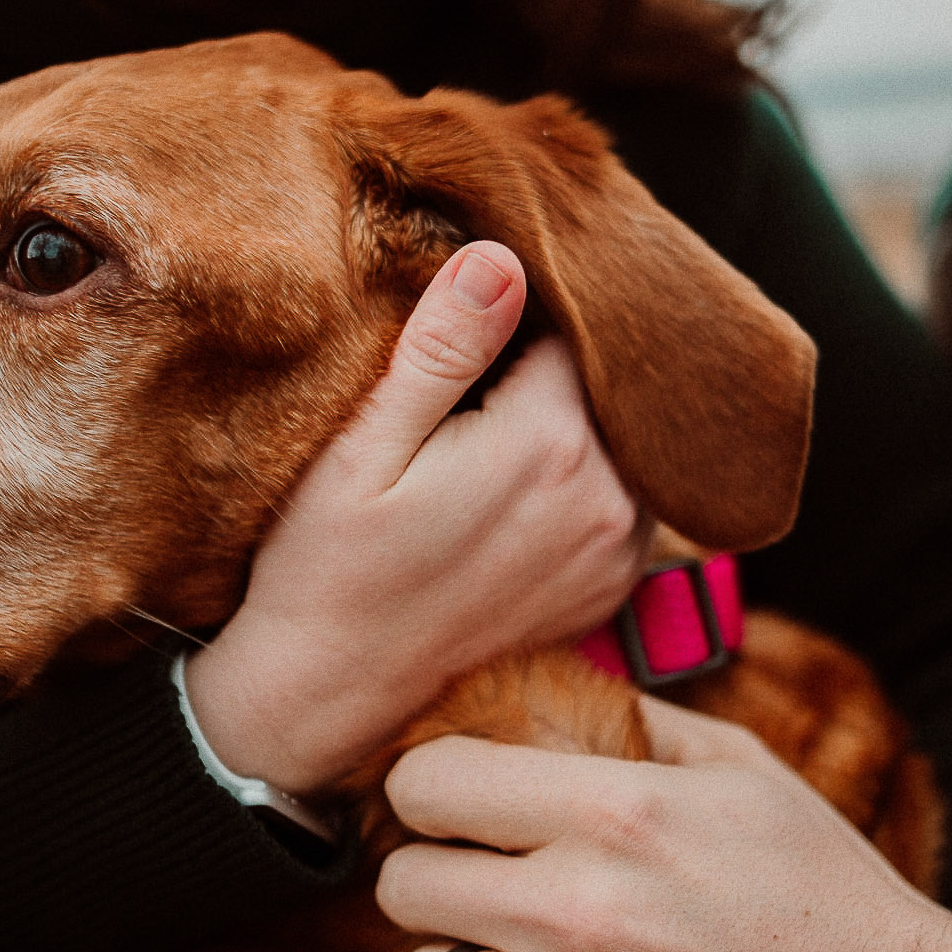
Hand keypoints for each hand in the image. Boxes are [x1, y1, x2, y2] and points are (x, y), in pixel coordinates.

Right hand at [185, 241, 649, 792]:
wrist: (331, 692)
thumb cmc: (327, 565)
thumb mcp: (363, 446)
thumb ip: (442, 349)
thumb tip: (500, 258)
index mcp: (551, 444)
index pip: (568, 324)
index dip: (518, 311)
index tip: (470, 323)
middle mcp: (609, 498)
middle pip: (604, 382)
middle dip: (551, 367)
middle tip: (479, 379)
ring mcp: (619, 550)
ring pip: (620, 440)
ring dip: (574, 426)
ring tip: (493, 435)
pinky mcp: (612, 587)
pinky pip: (624, 499)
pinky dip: (584, 482)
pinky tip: (514, 491)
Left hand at [380, 696, 951, 951]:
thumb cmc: (826, 895)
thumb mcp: (744, 772)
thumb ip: (628, 722)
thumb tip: (530, 689)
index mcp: (619, 815)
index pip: (426, 785)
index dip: (433, 794)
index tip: (460, 811)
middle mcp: (583, 916)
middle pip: (405, 886)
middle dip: (442, 879)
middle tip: (492, 890)